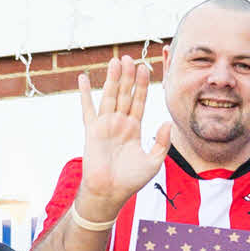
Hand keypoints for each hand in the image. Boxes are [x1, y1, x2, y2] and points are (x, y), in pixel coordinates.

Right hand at [70, 56, 169, 221]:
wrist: (110, 192)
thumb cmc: (131, 180)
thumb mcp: (154, 161)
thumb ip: (161, 142)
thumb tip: (167, 123)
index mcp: (134, 128)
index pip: (140, 101)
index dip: (142, 85)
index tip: (146, 68)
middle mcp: (120, 123)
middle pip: (125, 94)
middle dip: (128, 76)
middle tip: (130, 57)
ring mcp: (105, 125)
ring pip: (109, 96)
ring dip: (112, 78)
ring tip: (116, 60)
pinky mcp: (92, 130)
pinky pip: (87, 109)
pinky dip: (84, 94)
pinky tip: (82, 78)